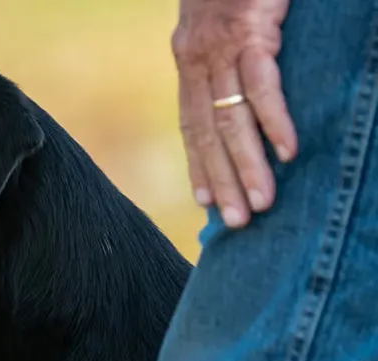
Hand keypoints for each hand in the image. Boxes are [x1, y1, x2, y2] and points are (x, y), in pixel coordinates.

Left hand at [172, 0, 297, 227]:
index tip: (205, 204)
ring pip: (232, 120)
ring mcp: (222, 48)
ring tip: (262, 203)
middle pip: (209, 135)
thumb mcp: (219, 24)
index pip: (190, 128)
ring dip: (248, 166)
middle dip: (223, 182)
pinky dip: (274, 120)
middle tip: (237, 222)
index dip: (198, 167)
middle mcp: (197, 62)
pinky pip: (262, 85)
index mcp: (188, 63)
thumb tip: (235, 95)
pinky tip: (286, 152)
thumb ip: (225, 60)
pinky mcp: (252, 30)